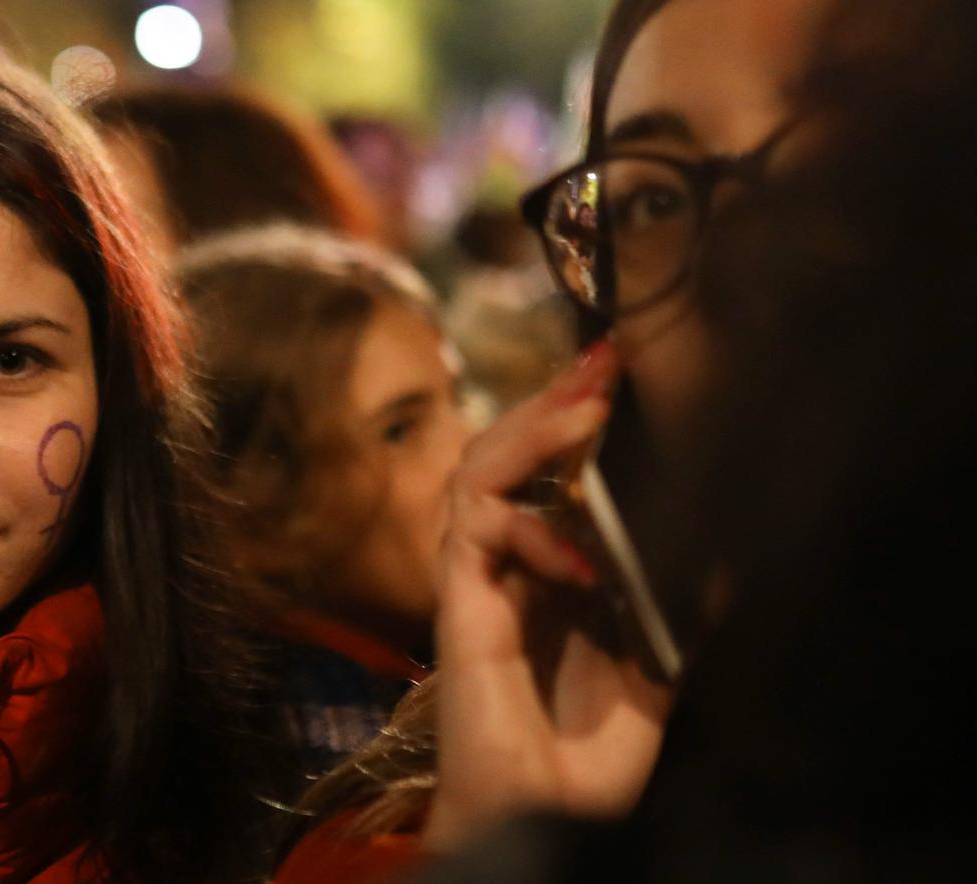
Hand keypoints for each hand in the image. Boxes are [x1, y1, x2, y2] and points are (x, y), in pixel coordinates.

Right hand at [422, 344, 671, 850]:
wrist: (544, 819)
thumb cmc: (582, 765)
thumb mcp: (653, 672)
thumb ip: (671, 613)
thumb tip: (724, 553)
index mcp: (538, 574)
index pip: (538, 470)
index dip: (568, 417)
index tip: (616, 369)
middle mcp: (499, 568)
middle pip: (499, 454)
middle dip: (548, 404)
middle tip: (601, 364)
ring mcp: (473, 583)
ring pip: (475, 473)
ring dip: (529, 434)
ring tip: (583, 410)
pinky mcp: (459, 608)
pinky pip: (474, 530)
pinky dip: (526, 525)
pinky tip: (578, 554)